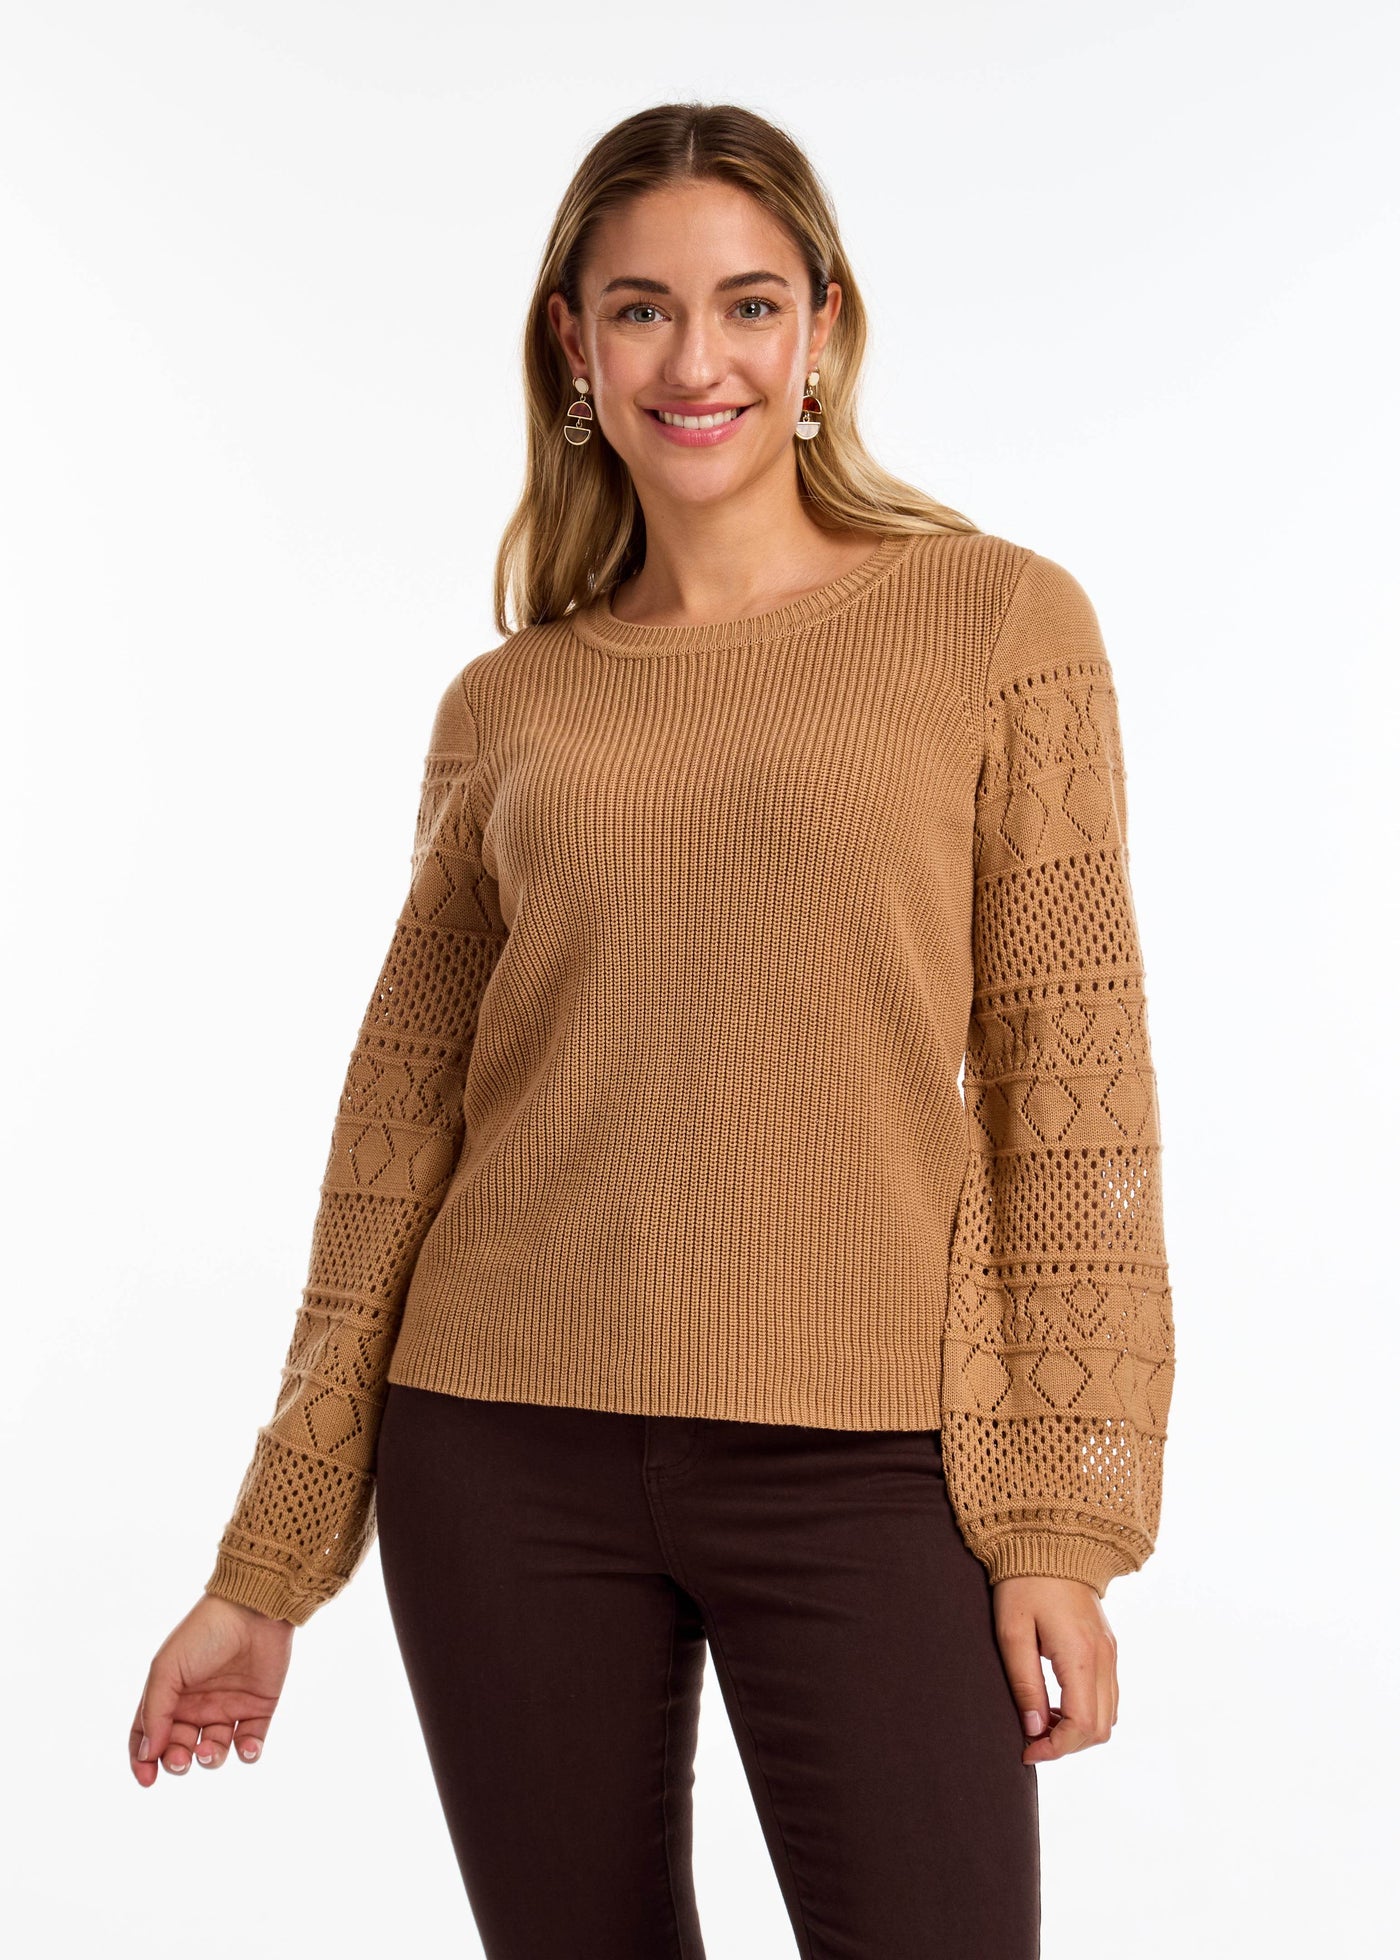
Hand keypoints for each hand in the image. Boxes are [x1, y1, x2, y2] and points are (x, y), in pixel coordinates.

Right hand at [129, 1593, 293, 1786]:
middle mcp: (197, 1705)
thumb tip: (147, 1755)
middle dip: (176, 1762)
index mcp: (171, 1694)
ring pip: (214, 1751)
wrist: (254, 1610)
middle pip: (179, 1748)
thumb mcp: (166, 1669)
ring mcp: (228, 1708)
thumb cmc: (205, 1633)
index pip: (148, 1735)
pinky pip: (250, 1743)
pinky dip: (248, 1754)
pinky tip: (245, 1748)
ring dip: (210, 1759)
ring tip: (210, 1748)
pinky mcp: (258, 1708)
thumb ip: (154, 1712)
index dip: (143, 1760)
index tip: (147, 1779)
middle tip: (182, 1760)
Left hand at [992, 1575, 1118, 1764]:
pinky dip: (1086, 1712)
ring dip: (1077, 1731)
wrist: (1052, 1540)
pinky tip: (1056, 1703)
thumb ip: (1024, 1683)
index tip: (1026, 1749)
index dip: (1055, 1748)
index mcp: (1082, 1656)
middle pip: (1100, 1729)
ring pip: (1108, 1717)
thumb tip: (1032, 1728)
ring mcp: (1111, 1653)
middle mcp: (1105, 1659)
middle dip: (1066, 1745)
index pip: (1081, 1726)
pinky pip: (1108, 1696)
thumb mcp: (1013, 1632)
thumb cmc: (1024, 1583)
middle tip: (1030, 1739)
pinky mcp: (1108, 1647)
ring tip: (1040, 1720)